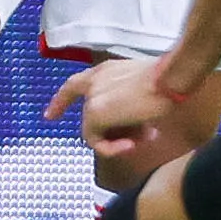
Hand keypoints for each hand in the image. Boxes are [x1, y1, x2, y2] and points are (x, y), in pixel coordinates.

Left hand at [49, 56, 185, 178]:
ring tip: (145, 137)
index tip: (50, 115)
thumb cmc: (168, 82)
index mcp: (105, 71)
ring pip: (95, 131)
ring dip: (119, 140)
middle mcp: (95, 81)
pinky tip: (131, 145)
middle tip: (144, 137)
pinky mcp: (94, 113)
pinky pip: (95, 142)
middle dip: (116, 133)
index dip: (61, 101)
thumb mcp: (144, 93)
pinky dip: (112, 148)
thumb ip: (130, 106)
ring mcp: (92, 97)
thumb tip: (135, 129)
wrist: (170, 80)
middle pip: (91, 117)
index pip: (74, 85)